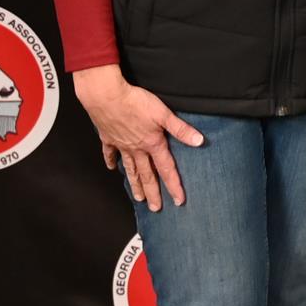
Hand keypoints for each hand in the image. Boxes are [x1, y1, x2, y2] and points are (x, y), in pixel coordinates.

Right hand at [74, 65, 203, 210]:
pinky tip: (113, 169)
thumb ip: (181, 129)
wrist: (106, 96)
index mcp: (152, 144)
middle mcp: (136, 149)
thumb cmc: (135, 102)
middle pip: (146, 175)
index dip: (174, 186)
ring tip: (138, 199)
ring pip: (130, 169)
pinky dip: (111, 161)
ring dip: (134, 184)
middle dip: (153, 193)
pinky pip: (110, 153)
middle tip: (156, 209)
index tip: (179, 201)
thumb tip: (199, 141)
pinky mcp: (108, 138)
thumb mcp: (163, 114)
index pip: (166, 169)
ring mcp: (121, 145)